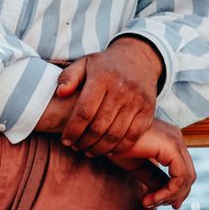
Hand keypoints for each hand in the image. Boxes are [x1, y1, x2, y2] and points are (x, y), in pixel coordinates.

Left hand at [48, 37, 161, 158]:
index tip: (66, 140)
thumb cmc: (105, 65)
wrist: (139, 59)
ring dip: (99, 148)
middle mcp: (122, 89)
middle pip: (99, 127)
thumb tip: (60, 93)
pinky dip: (119, 148)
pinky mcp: (148, 111)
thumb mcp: (84, 63)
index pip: (85, 112)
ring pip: (115, 135)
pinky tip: (108, 150)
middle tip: (76, 147)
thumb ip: (69, 77)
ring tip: (89, 151)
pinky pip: (133, 136)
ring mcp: (137, 101)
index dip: (73, 130)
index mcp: (102, 78)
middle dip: (84, 142)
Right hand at [109, 118, 195, 209]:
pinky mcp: (172, 145)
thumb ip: (153, 177)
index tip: (154, 203)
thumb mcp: (138, 165)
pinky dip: (169, 192)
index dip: (174, 192)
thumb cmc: (115, 144)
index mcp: (170, 140)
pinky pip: (180, 177)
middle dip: (173, 196)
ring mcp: (176, 139)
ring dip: (169, 196)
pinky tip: (151, 198)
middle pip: (189, 175)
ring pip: (187, 178)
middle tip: (151, 204)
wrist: (103, 132)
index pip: (183, 171)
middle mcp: (176, 137)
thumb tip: (165, 195)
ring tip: (148, 202)